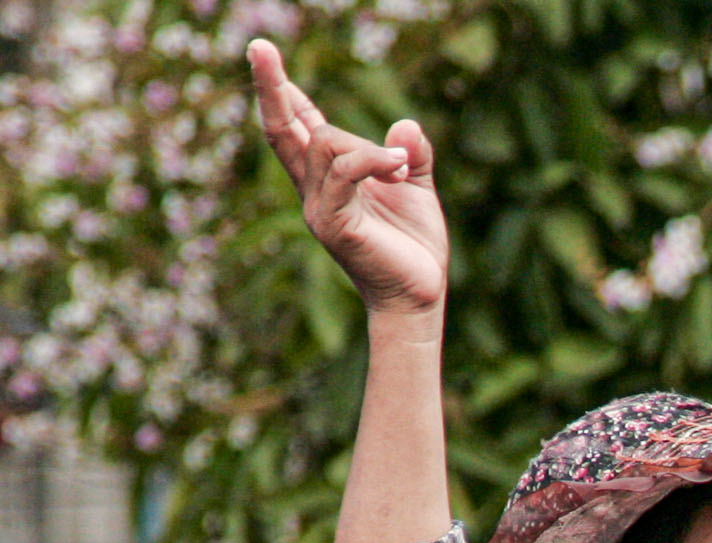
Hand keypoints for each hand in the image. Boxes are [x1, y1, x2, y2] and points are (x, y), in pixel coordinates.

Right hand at [249, 39, 446, 319]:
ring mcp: (318, 208)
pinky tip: (399, 166)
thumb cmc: (414, 247)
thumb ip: (410, 155)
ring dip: (370, 145)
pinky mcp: (334, 223)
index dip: (284, 94)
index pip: (297, 129)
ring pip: (326, 143)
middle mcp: (314, 191)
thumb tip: (406, 125)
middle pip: (281, 129)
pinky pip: (345, 171)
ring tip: (403, 166)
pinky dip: (374, 159)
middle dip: (271, 87)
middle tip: (259, 45)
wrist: (419, 295)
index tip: (266, 57)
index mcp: (329, 179)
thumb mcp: (416, 188)